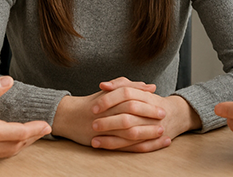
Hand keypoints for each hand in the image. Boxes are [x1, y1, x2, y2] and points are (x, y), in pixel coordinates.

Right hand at [0, 76, 50, 165]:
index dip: (35, 129)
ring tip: (32, 134)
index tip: (46, 124)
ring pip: (9, 152)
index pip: (19, 132)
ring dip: (23, 144)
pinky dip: (10, 148)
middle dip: (33, 137)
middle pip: (18, 145)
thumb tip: (8, 81)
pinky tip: (11, 141)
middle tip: (44, 129)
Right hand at [52, 77, 167, 150]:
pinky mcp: (103, 141)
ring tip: (163, 134)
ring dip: (148, 133)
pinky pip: (123, 146)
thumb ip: (130, 86)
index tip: (162, 106)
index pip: (132, 99)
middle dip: (149, 116)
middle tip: (163, 118)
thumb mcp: (110, 91)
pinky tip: (151, 146)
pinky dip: (139, 146)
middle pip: (132, 113)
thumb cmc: (93, 103)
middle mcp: (107, 112)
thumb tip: (151, 86)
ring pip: (129, 131)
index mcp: (110, 98)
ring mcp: (105, 128)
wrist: (69, 116)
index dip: (148, 104)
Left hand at [90, 78, 201, 151]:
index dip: (109, 100)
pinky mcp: (153, 141)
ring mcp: (154, 128)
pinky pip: (136, 147)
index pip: (125, 94)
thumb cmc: (151, 101)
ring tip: (95, 140)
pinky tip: (105, 147)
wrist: (176, 114)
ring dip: (111, 139)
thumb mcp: (138, 90)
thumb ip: (121, 84)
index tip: (94, 107)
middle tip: (93, 124)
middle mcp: (151, 112)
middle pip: (127, 117)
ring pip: (131, 134)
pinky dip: (120, 148)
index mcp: (145, 96)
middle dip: (109, 122)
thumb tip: (103, 85)